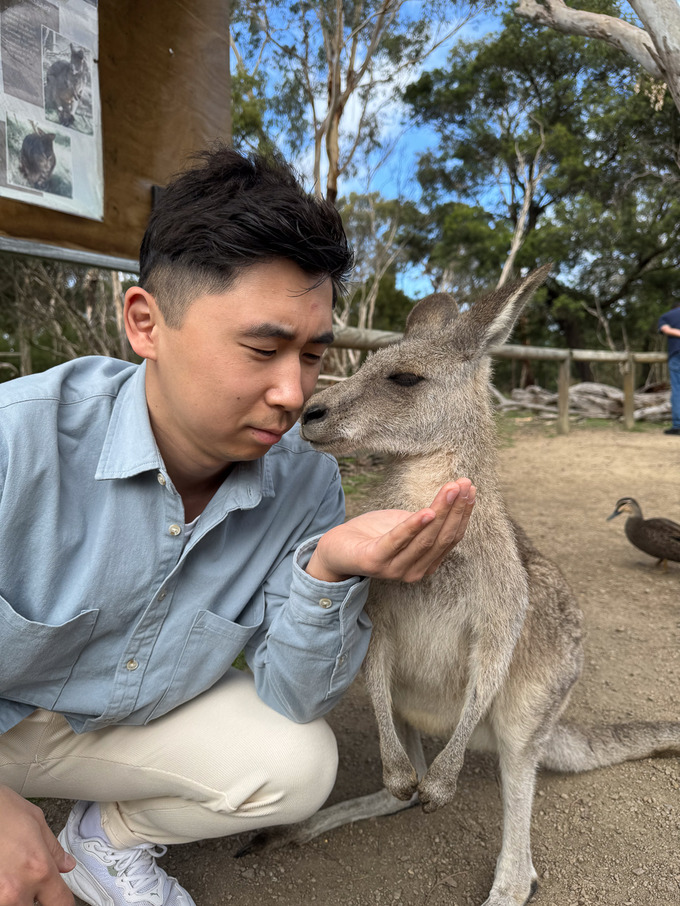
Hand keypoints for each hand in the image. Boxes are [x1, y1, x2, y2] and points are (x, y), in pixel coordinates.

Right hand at [0, 785, 74, 905]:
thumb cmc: (0, 809)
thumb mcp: (35, 821)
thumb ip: (52, 849)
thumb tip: (66, 865)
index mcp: (38, 869)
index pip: (61, 902)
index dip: (62, 901)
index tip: (60, 898)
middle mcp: (17, 890)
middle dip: (34, 896)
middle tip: (27, 878)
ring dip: (15, 896)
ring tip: (9, 873)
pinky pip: (0, 899)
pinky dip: (2, 890)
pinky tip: (0, 873)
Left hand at [307, 479, 475, 582]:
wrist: (336, 549)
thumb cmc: (372, 535)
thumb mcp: (404, 524)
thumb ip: (426, 520)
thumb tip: (453, 496)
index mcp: (425, 563)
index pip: (451, 537)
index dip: (463, 513)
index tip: (470, 488)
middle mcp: (414, 570)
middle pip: (442, 537)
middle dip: (456, 509)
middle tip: (464, 485)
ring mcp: (395, 569)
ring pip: (425, 539)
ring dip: (441, 511)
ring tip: (451, 489)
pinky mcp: (375, 562)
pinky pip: (397, 541)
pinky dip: (413, 526)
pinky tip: (427, 511)